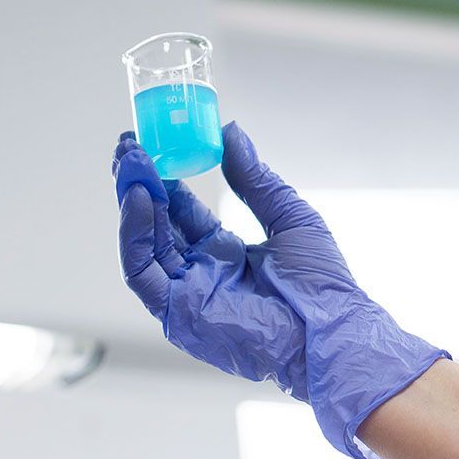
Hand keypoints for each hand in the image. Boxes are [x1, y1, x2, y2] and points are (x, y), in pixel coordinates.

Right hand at [113, 126, 307, 398]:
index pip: (182, 212)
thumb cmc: (320, 282)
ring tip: (131, 163)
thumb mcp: (287, 216)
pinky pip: (143, 272)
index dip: (164, 179)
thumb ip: (255, 179)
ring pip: (143, 244)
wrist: (329, 326)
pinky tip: (141, 198)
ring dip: (133, 201)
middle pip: (156, 225)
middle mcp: (200, 271)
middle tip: (128, 147)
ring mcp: (187, 293)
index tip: (152, 145)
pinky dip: (135, 235)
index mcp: (225, 252)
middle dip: (139, 184)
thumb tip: (231, 132)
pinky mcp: (178, 312)